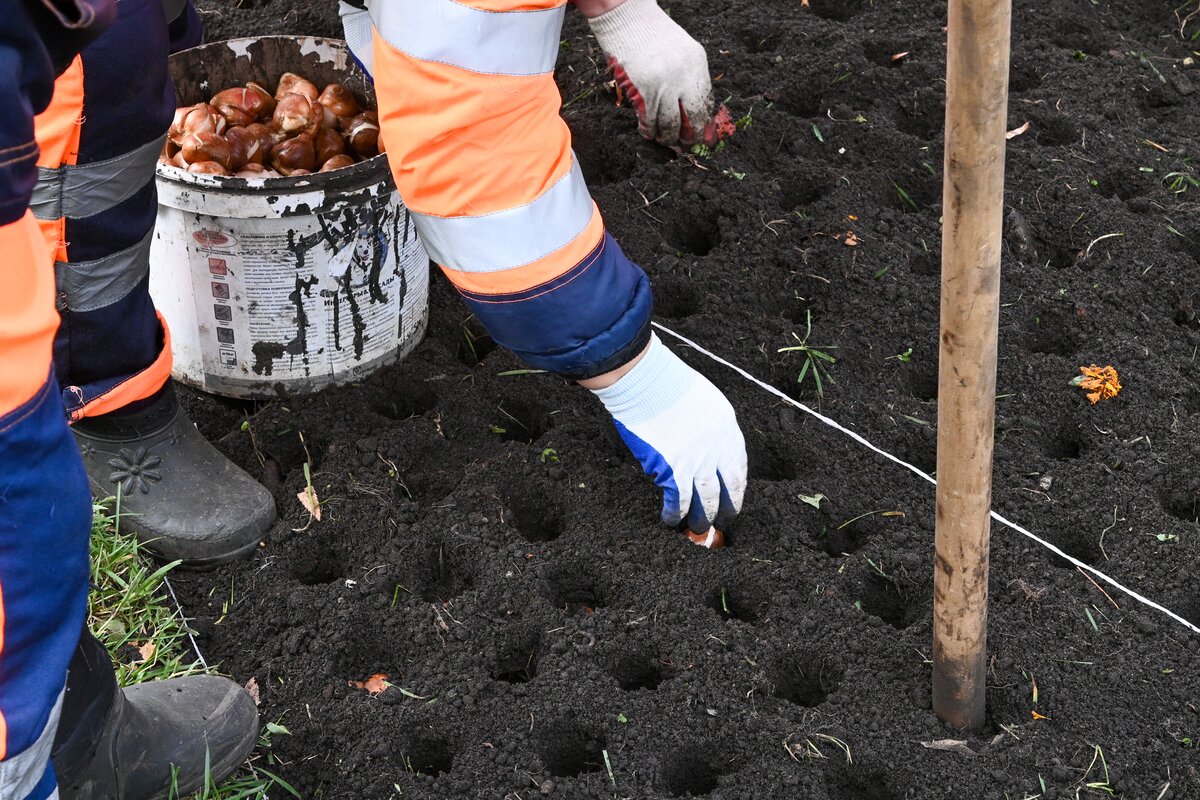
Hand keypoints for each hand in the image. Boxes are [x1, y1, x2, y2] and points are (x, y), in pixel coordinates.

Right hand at [585, 0, 718, 146]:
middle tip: (685, 144)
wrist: (625, 15)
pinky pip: (650, 120)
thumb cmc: (648, 33)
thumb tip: (687, 108)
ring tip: (663, 139)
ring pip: (671, 124)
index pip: (706, 101)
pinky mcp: (645, 90)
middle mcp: (685, 75)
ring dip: (667, 136)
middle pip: (694, 117)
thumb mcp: (678, 50)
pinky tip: (647, 131)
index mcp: (697, 63)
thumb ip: (685, 75)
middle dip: (691, 135)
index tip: (702, 135)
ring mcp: (665, 84)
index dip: (704, 122)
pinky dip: (649, 129)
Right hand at [590, 334, 746, 532]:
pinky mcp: (674, 470)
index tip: (732, 499)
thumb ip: (711, 428)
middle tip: (721, 523)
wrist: (646, 381)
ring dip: (701, 518)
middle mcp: (719, 449)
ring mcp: (698, 461)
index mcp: (728, 430)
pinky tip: (669, 520)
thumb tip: (705, 451)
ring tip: (696, 528)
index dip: (736, 489)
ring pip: (706, 501)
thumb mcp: (706, 402)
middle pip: (729, 490)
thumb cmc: (668, 384)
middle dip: (726, 510)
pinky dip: (674, 514)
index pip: (739, 468)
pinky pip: (678, 501)